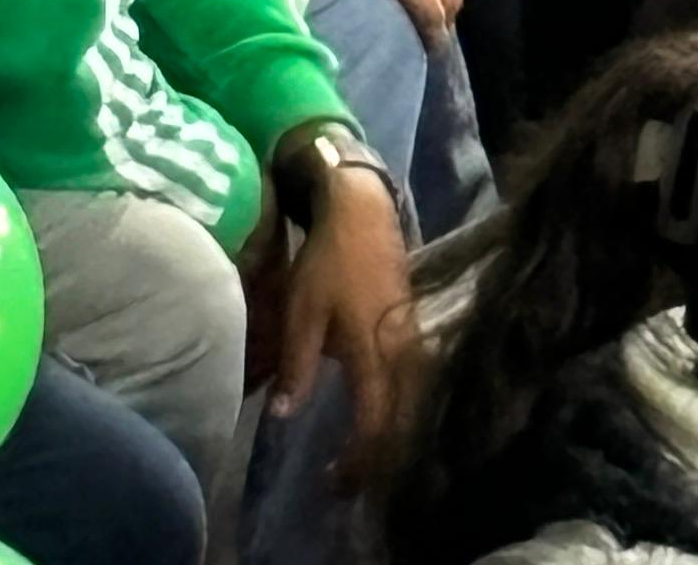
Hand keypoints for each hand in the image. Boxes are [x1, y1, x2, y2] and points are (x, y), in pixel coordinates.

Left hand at [265, 151, 413, 465]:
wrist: (363, 211)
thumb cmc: (329, 261)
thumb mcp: (301, 312)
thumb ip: (297, 366)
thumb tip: (284, 417)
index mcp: (376, 356)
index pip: (376, 427)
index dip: (358, 463)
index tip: (333, 484)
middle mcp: (403, 356)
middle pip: (403, 426)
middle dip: (380, 462)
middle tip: (350, 486)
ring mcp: (413, 342)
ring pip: (412, 409)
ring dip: (391, 440)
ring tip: (363, 460)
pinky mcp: (413, 331)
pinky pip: (413, 388)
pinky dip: (397, 414)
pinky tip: (377, 419)